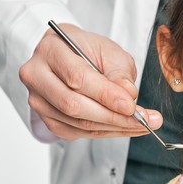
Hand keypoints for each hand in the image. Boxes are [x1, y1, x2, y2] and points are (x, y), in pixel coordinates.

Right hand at [19, 24, 162, 139]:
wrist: (70, 56)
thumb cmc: (88, 50)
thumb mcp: (109, 51)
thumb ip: (119, 71)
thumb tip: (129, 94)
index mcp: (51, 51)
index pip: (77, 78)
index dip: (106, 95)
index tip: (132, 105)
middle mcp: (37, 77)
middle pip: (74, 105)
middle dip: (114, 116)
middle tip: (144, 120)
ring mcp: (40, 101)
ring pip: (78, 123)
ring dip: (115, 128)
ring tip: (143, 125)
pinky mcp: (48, 119)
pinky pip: (79, 132)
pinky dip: (107, 133)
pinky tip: (127, 128)